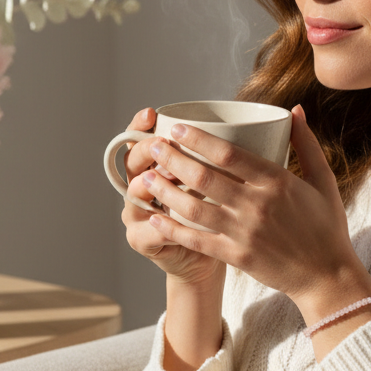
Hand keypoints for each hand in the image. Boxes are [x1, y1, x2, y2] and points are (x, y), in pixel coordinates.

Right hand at [120, 107, 224, 287]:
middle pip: (132, 162)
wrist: (202, 256)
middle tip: (165, 144)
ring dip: (156, 184)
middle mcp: (136, 186)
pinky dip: (164, 225)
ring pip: (136, 193)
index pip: (137, 139)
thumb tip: (238, 125)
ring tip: (172, 176)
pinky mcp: (140, 239)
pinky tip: (175, 220)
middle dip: (148, 151)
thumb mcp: (216, 177)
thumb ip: (217, 156)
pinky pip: (149, 230)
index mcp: (150, 165)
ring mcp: (134, 214)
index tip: (152, 113)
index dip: (140, 125)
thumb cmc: (214, 209)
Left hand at [139, 106, 370, 317]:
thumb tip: (294, 109)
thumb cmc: (326, 226)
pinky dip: (173, 228)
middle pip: (205, 177)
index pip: (229, 154)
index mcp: (278, 181)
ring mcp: (245, 232)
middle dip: (173, 159)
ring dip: (167, 191)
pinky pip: (198, 240)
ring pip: (195, 207)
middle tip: (154, 147)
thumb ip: (306, 143)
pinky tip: (155, 217)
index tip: (176, 129)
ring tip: (147, 177)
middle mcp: (258, 205)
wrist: (327, 276)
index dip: (198, 139)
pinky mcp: (237, 256)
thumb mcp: (323, 180)